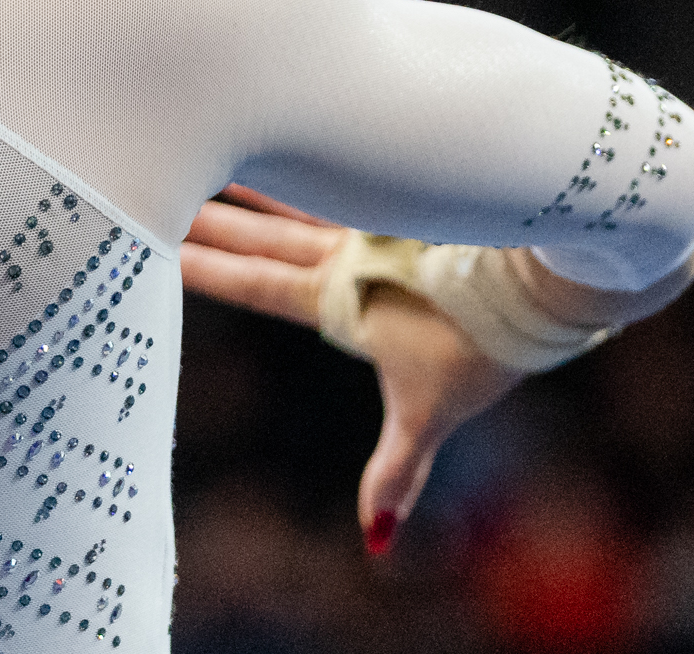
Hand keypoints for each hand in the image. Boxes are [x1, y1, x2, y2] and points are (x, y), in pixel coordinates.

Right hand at [181, 189, 528, 555]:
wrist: (536, 280)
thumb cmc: (480, 346)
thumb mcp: (431, 413)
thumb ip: (396, 471)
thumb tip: (377, 541)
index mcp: (337, 297)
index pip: (256, 282)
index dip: (206, 268)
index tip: (158, 244)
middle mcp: (346, 256)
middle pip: (261, 237)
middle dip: (208, 221)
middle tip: (158, 191)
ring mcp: (373, 228)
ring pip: (295, 202)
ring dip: (251, 188)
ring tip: (215, 160)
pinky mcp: (404, 213)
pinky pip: (340, 187)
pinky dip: (312, 174)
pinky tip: (310, 153)